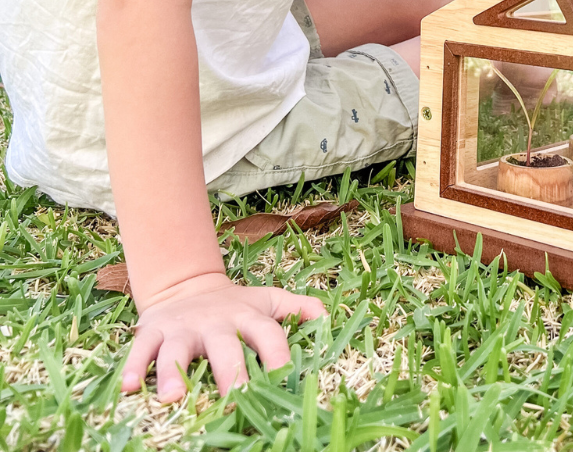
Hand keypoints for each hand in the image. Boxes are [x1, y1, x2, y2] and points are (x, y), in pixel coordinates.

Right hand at [121, 272, 325, 401]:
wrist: (188, 287)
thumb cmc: (236, 306)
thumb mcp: (269, 302)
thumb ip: (299, 308)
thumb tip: (328, 317)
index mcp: (248, 316)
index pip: (269, 334)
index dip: (278, 354)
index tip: (284, 380)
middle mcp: (216, 322)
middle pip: (225, 347)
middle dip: (230, 373)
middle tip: (235, 400)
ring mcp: (183, 327)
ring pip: (177, 349)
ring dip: (173, 372)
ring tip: (171, 398)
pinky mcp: (153, 332)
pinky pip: (140, 350)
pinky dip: (132, 367)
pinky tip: (128, 388)